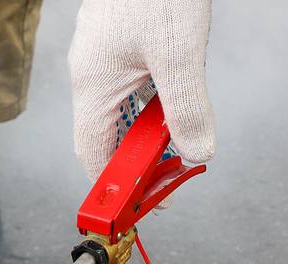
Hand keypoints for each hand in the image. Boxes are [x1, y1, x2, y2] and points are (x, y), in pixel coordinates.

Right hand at [69, 0, 214, 178]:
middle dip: (137, 159)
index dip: (116, 185)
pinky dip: (150, 101)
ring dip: (146, 130)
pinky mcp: (119, 37)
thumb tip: (196, 151)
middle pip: (107, 133)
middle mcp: (91, 71)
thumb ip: (187, 108)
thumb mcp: (179, 53)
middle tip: (170, 175)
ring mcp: (102, 53)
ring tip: (177, 143)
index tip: (145, 202)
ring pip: (121, 107)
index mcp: (93, 82)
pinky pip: (129, 83)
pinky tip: (173, 100)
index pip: (93, 153)